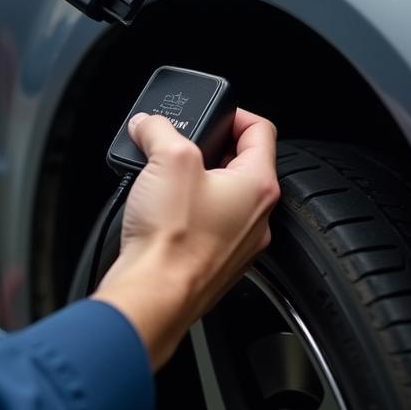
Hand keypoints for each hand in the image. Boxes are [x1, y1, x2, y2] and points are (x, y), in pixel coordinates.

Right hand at [93, 110, 279, 368]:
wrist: (153, 296)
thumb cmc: (171, 240)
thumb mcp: (166, 160)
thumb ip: (159, 130)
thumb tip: (149, 123)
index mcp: (258, 186)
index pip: (261, 130)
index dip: (234, 114)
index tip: (209, 115)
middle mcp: (258, 218)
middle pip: (242, 164)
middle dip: (209, 149)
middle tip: (179, 147)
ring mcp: (240, 245)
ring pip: (225, 197)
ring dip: (197, 182)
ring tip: (166, 178)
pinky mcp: (216, 264)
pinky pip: (210, 227)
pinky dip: (189, 214)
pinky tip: (162, 213)